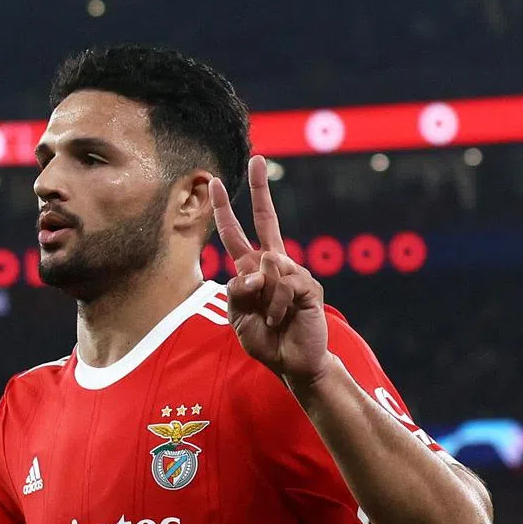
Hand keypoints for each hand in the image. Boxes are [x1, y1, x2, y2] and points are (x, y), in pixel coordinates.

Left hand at [209, 156, 333, 386]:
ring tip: (272, 320)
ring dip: (263, 300)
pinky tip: (281, 320)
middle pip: (266, 220)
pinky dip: (276, 307)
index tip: (212, 182)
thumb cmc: (265, 339)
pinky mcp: (309, 285)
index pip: (235, 233)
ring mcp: (293, 272)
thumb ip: (237, 292)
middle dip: (260, 190)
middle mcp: (273, 264)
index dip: (223, 209)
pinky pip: (284, 285)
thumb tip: (259, 266)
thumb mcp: (238, 317)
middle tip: (257, 160)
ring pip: (268, 267)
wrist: (293, 363)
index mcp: (252, 270)